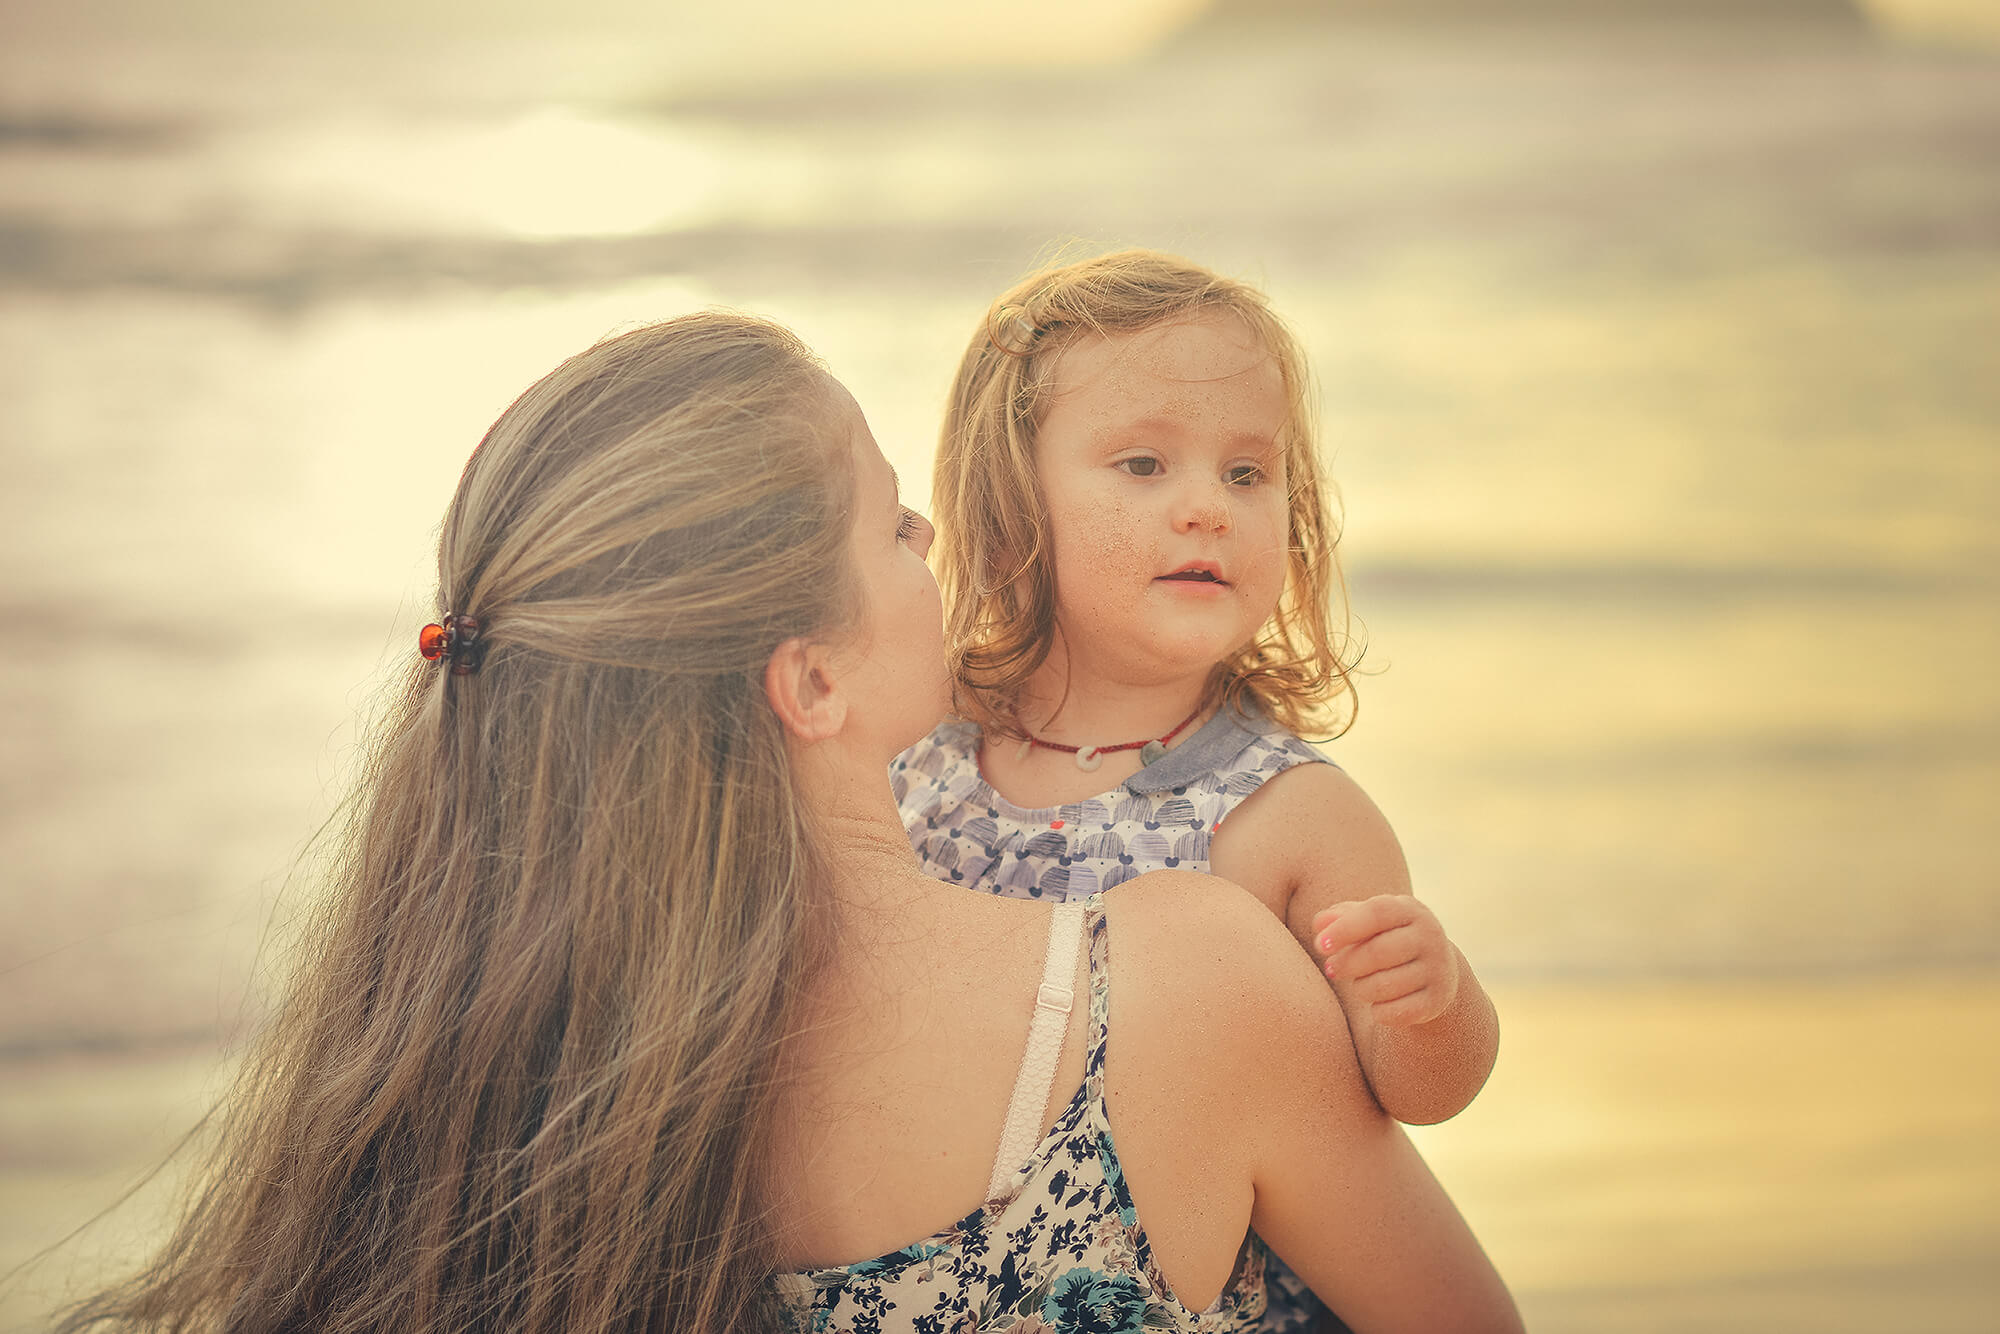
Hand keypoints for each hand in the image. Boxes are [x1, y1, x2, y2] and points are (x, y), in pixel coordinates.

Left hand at [1311, 895, 1459, 1026]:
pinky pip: (1394, 1012)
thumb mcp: (1367, 922)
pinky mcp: (1437, 1001)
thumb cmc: (1387, 938)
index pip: (1376, 913)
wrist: (1434, 971)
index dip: (1344, 929)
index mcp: (1411, 910)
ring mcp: (1437, 970)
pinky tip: (1377, 1003)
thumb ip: (1340, 918)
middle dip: (1347, 964)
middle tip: (1331, 969)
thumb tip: (1320, 924)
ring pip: (1383, 986)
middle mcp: (1430, 937)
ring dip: (1360, 988)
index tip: (1321, 945)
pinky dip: (1377, 1011)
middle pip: (1378, 952)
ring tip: (1358, 984)